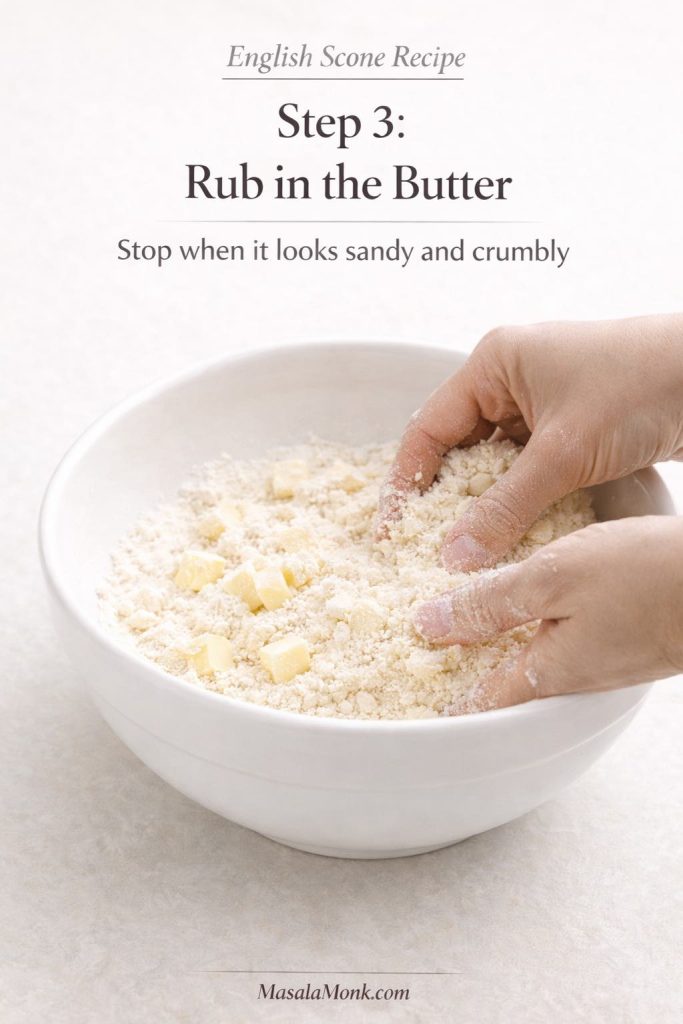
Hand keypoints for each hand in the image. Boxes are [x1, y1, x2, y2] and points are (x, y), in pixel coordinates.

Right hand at [379, 315, 682, 570]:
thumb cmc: (639, 386)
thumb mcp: (563, 452)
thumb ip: (505, 507)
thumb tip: (455, 556)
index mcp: (494, 363)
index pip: (430, 428)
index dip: (406, 481)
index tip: (392, 529)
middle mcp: (511, 379)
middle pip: (458, 447)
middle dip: (444, 498)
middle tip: (423, 547)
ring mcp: (542, 403)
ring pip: (494, 464)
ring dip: (483, 504)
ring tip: (463, 552)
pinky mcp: (571, 427)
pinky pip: (527, 469)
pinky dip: (517, 500)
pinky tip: (509, 535)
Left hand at [414, 516, 682, 709]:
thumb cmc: (645, 576)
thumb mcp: (553, 578)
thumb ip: (491, 604)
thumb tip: (429, 625)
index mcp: (547, 673)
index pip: (480, 703)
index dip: (444, 702)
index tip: (415, 701)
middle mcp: (573, 680)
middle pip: (507, 689)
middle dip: (469, 678)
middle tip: (432, 661)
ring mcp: (603, 665)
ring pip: (537, 666)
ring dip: (502, 653)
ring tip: (470, 631)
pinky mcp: (624, 644)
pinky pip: (566, 646)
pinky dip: (538, 632)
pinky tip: (534, 607)